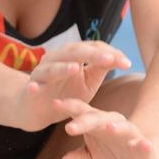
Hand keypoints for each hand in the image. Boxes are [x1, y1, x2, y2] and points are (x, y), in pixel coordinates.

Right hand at [14, 41, 131, 130]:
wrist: (38, 109)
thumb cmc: (66, 93)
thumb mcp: (88, 82)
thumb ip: (101, 69)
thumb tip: (122, 59)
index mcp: (72, 55)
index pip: (92, 48)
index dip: (109, 53)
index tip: (127, 63)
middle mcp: (56, 59)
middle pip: (74, 53)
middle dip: (92, 55)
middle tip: (109, 60)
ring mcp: (41, 73)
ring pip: (52, 68)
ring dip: (62, 68)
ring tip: (74, 69)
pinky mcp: (30, 89)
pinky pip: (32, 87)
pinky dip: (33, 87)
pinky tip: (35, 88)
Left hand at [54, 97, 158, 158]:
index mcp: (95, 124)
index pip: (80, 112)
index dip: (68, 107)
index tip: (54, 103)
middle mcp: (112, 124)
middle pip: (98, 118)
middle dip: (85, 120)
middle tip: (70, 127)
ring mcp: (130, 134)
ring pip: (123, 127)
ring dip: (117, 127)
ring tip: (109, 129)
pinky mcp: (144, 147)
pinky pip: (144, 144)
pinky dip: (144, 145)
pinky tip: (144, 145)